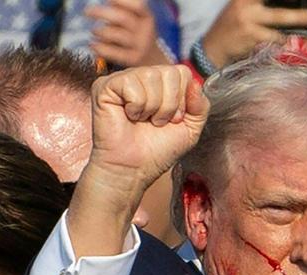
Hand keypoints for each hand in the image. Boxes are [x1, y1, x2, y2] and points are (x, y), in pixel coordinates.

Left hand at [86, 0, 169, 67]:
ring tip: (94, 31)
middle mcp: (146, 31)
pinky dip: (101, 48)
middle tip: (87, 12)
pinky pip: (114, 53)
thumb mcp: (135, 21)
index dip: (123, 1)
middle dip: (102, 13)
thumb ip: (122, 11)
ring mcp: (140, 47)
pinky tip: (93, 45)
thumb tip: (108, 3)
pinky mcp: (133, 60)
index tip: (109, 1)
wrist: (152, 62)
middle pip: (123, 18)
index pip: (139, 6)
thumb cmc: (136, 35)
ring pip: (117, 35)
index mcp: (147, 18)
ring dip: (101, 31)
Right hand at [87, 64, 208, 191]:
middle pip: (169, 72)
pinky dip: (136, 106)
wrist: (132, 170)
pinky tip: (129, 117)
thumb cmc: (157, 152)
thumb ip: (201, 106)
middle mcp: (142, 77)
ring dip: (152, 107)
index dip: (182, 100)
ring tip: (142, 121)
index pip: (182, 72)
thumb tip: (196, 82)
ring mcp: (123, 79)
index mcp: (161, 84)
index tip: (173, 120)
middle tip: (156, 122)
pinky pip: (132, 84)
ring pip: (151, 76)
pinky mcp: (105, 86)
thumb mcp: (190, 130)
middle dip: (169, 104)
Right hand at [201, 0, 306, 67]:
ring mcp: (249, 21)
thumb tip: (288, 3)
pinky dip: (286, 42)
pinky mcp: (251, 37)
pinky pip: (274, 39)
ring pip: (280, 21)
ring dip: (299, 24)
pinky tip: (295, 42)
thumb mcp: (241, 7)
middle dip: (301, 11)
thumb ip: (259, 3)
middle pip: (280, 6)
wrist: (212, 49)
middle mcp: (246, 5)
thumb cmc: (231, 26)